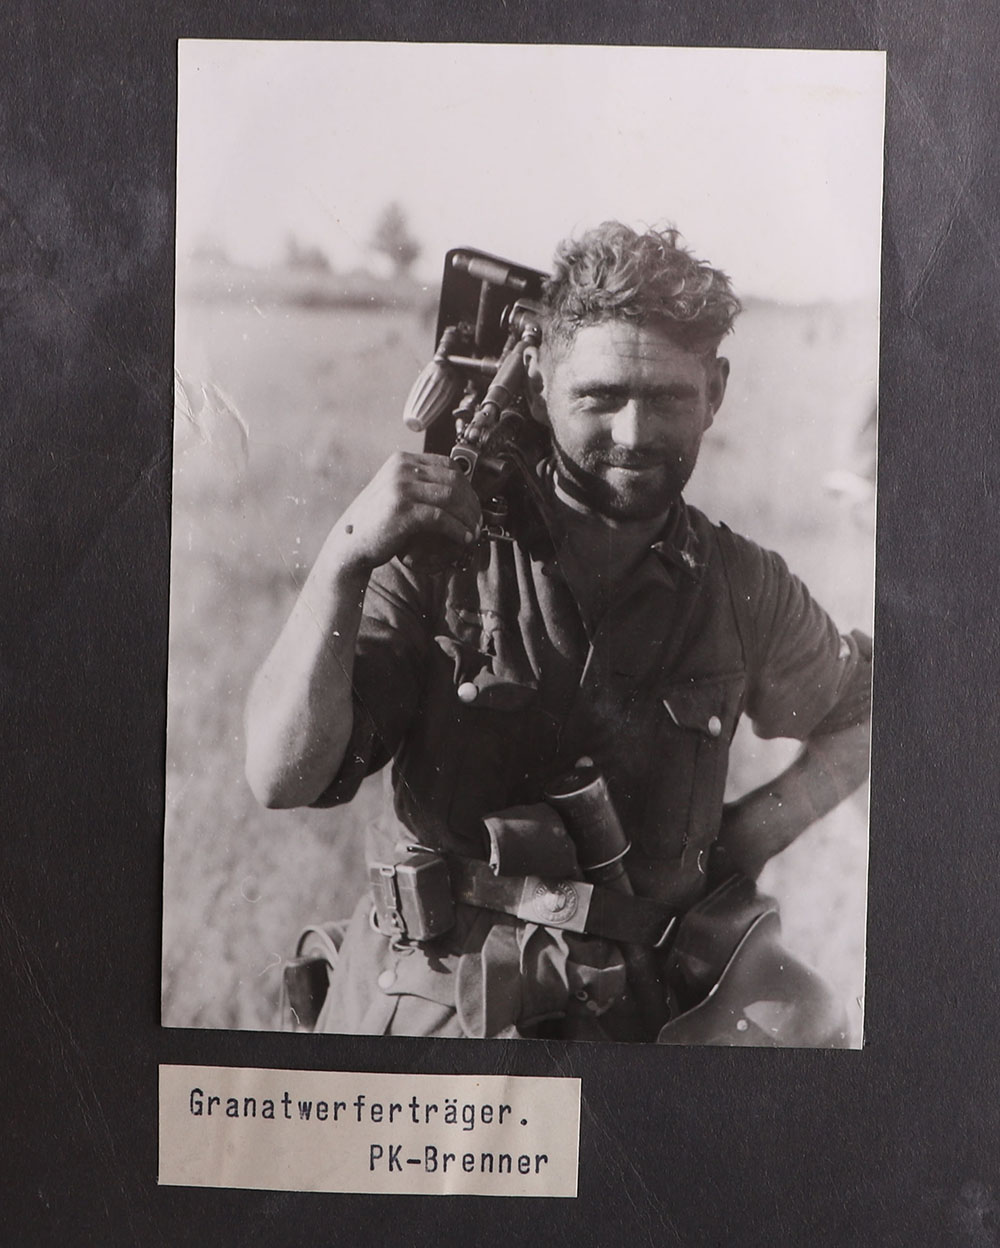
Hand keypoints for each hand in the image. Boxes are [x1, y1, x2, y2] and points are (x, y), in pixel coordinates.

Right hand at [333, 452, 481, 571]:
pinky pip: (441, 518)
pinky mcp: (403, 510)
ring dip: (468, 516)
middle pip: (453, 480)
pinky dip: (458, 529)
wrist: (350, 542)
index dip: (467, 485)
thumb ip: (417, 485)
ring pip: (451, 497)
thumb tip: (454, 490)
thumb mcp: (394, 492)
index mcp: (402, 461)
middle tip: (479, 520)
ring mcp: (401, 488)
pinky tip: (464, 539)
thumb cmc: (375, 522)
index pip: (447, 464)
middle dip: (472, 502)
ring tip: (474, 531)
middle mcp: (402, 469)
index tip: (474, 504)